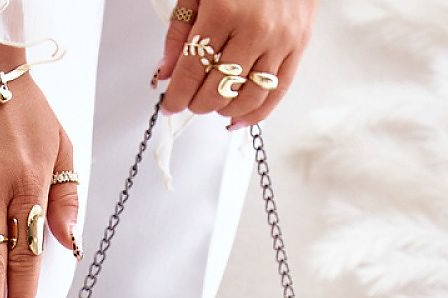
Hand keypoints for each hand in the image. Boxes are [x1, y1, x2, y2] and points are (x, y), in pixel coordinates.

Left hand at [157, 0, 317, 128]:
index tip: (170, 104)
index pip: (192, 71)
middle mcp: (254, 30)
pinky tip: (237, 119)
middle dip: (198, 103)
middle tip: (191, 100)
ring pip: (247, 99)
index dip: (177, 96)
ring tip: (214, 104)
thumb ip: (179, 30)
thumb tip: (166, 73)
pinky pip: (276, 94)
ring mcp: (279, 41)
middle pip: (218, 91)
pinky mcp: (299, 46)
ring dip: (224, 110)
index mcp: (224, 11)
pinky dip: (254, 115)